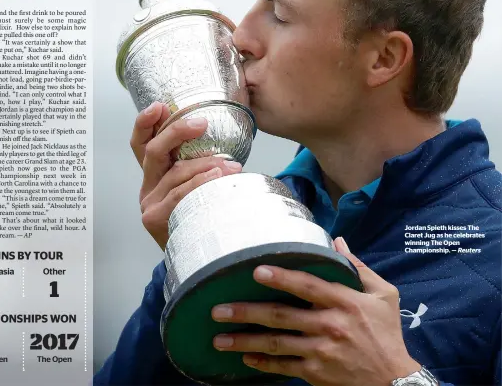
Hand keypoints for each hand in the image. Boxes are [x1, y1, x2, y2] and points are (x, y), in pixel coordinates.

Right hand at [130, 102, 242, 248]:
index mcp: (153, 174)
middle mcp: (146, 186)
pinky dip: (200, 183)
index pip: (140, 143)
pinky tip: (218, 178)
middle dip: (177, 132)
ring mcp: (148, 203)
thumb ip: (198, 165)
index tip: (158, 106)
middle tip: (201, 122)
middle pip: (153, 151)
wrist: (194, 258)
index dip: (145, 123)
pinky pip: (179, 195)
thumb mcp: (195, 186)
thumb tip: (223, 141)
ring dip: (204, 164)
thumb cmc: (199, 216)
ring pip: (174, 173)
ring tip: (230, 164)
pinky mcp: (155, 218)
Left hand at [210, 237, 420, 385]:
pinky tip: (245, 358)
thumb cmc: (386, 333)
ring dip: (245, 341)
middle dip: (247, 313)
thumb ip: (358, 268)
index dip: (282, 278)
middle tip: (218, 310)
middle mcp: (329, 326)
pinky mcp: (316, 374)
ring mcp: (321, 352)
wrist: (395, 382)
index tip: (256, 271)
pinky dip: (263, 363)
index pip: (308, 286)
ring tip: (219, 338)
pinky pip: (284, 367)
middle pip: (282, 317)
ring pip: (276, 344)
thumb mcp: (382, 295)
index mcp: (344, 302)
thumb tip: (337, 241)